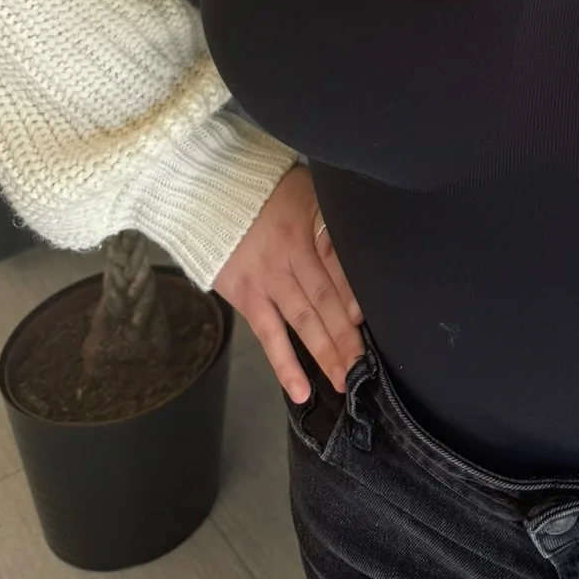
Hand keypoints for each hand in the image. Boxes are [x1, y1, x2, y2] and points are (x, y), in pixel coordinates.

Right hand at [211, 164, 364, 402]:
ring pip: (302, 321)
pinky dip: (285, 365)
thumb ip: (332, 216)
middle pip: (325, 298)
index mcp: (310, 223)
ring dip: (325, 353)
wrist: (210, 193)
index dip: (352, 290)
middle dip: (347, 335)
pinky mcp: (247, 296)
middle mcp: (290, 253)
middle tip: (367, 368)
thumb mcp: (308, 188)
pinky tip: (301, 389)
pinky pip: (268, 335)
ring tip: (345, 381)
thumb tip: (367, 238)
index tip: (366, 318)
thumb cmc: (269, 192)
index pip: (336, 261)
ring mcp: (267, 278)